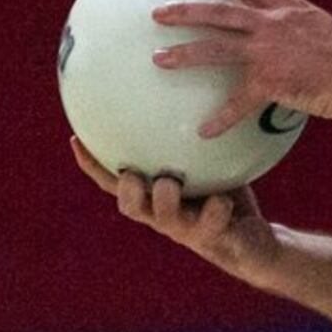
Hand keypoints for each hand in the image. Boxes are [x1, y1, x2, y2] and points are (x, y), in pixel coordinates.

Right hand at [72, 135, 276, 282]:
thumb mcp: (208, 163)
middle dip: (127, 190)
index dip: (92, 165)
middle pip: (131, 206)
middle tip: (129, 172)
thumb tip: (182, 87)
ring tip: (169, 182)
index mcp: (154, 198)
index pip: (115, 182)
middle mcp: (165, 215)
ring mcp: (189, 230)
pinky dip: (217, 210)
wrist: (254, 243)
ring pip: (167, 219)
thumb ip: (191, 136)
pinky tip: (222, 200)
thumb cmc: (225, 193)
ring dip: (165, 199)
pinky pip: (213, 224)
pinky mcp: (216, 239)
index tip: (76, 138)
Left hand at [149, 0, 331, 139]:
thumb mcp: (320, 23)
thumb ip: (295, 19)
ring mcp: (269, 52)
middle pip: (218, 12)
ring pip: (217, 49)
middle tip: (158, 13)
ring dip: (185, 54)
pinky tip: (204, 131)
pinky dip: (221, 118)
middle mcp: (272, 24)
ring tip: (159, 59)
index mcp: (285, 7)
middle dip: (185, 11)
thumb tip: (282, 17)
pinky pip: (239, 102)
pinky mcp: (271, 82)